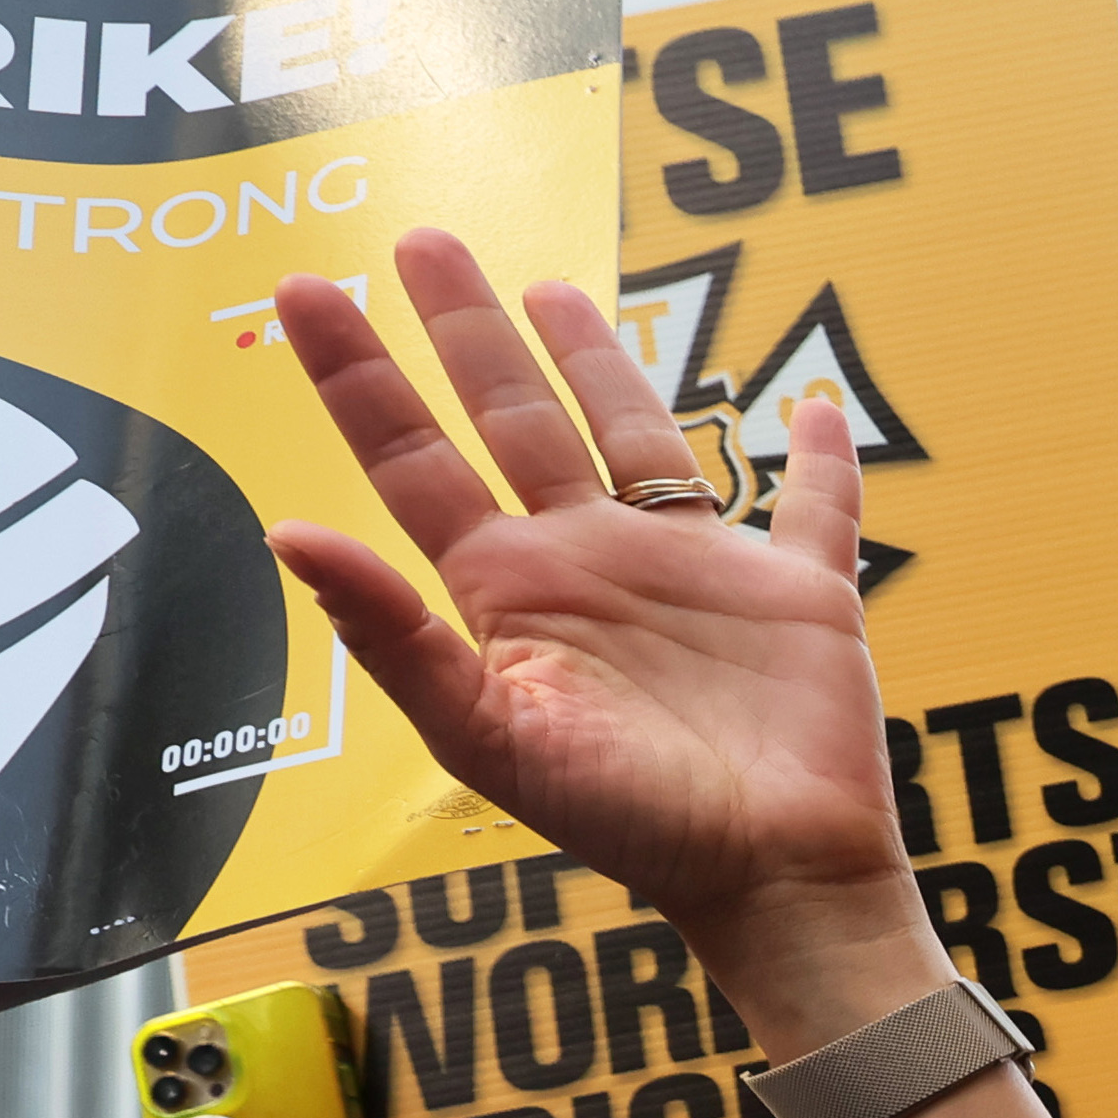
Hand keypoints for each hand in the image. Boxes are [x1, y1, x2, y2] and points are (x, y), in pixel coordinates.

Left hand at [264, 236, 908, 949]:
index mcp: (513, 590)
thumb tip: (295, 532)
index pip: (415, 458)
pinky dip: (822, 461)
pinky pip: (816, 509)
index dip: (359, 376)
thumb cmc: (628, 822)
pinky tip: (818, 412)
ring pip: (640, 436)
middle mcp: (593, 561)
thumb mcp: (489, 737)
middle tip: (421, 243)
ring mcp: (695, 569)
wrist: (768, 874)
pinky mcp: (797, 592)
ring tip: (552, 292)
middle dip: (465, 332)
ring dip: (599, 364)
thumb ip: (394, 636)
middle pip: (515, 418)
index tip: (304, 290)